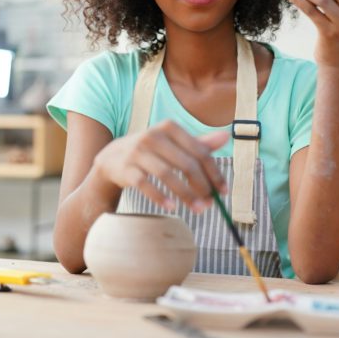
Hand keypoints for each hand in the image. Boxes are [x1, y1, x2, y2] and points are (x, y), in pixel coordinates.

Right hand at [92, 120, 229, 212]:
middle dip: (202, 187)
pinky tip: (172, 207)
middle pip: (186, 164)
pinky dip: (160, 197)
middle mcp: (153, 136)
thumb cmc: (151, 151)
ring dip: (185, 195)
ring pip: (167, 175)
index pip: (200, 151)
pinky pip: (146, 184)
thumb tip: (225, 136)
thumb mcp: (173, 143)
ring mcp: (138, 152)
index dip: (214, 173)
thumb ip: (199, 143)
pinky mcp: (126, 169)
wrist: (112, 157)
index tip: (223, 191)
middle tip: (210, 204)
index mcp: (170, 128)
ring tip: (197, 209)